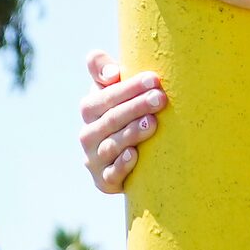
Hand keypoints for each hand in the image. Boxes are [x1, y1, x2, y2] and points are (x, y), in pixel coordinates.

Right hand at [78, 54, 163, 194]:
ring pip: (111, 145)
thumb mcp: (110, 89)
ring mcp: (94, 158)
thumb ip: (102, 68)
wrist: (127, 160)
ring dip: (131, 133)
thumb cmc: (124, 113)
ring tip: (152, 123)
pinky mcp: (104, 182)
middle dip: (136, 106)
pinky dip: (122, 164)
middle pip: (111, 118)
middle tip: (160, 98)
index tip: (154, 79)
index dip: (129, 87)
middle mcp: (88, 133)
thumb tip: (112, 74)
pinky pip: (111, 174)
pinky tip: (135, 155)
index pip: (105, 95)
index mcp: (89, 108)